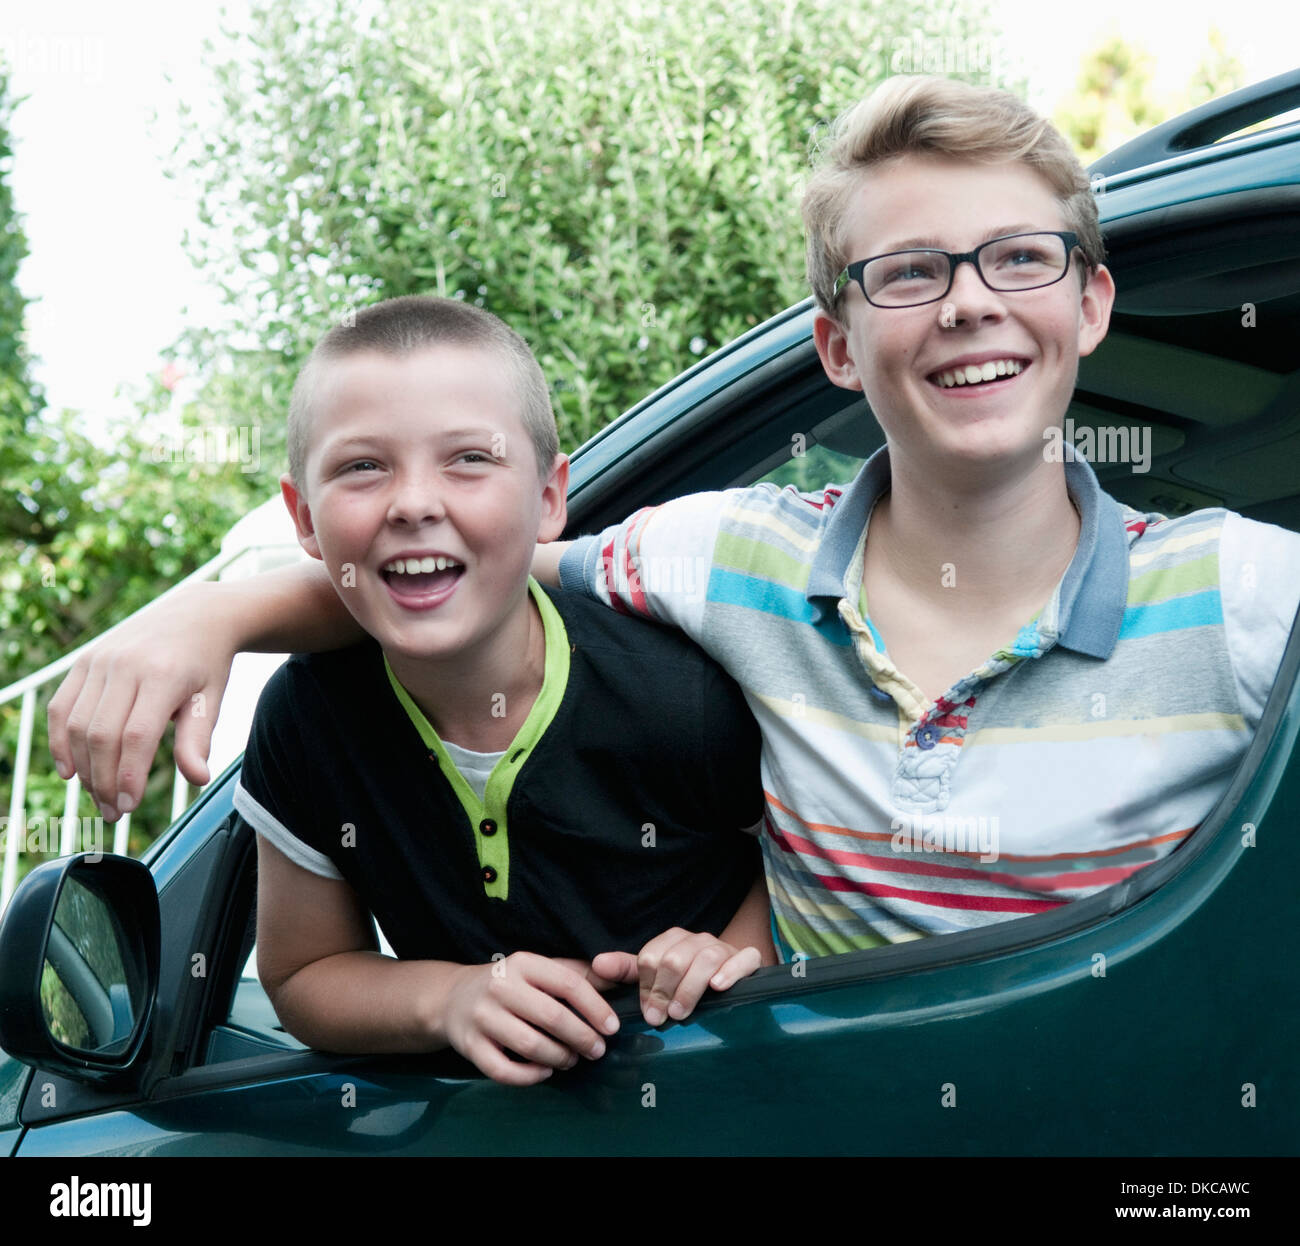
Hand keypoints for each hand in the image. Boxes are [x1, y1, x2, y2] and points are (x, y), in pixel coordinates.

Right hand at [47, 583, 236, 819]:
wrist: (195, 616)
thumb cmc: (206, 664)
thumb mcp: (212, 699)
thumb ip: (198, 739)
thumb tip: (197, 779)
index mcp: (163, 675)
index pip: (136, 737)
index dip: (128, 776)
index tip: (129, 807)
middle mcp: (126, 665)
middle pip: (102, 735)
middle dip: (103, 781)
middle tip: (113, 812)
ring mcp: (100, 661)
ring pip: (77, 725)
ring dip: (83, 768)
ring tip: (97, 796)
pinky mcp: (83, 661)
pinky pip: (60, 706)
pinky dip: (59, 741)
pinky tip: (70, 770)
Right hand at [438, 953, 621, 1085]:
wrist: (453, 998)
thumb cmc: (510, 985)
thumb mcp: (539, 969)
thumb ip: (576, 974)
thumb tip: (619, 980)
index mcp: (523, 963)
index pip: (568, 984)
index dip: (595, 1007)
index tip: (612, 1027)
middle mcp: (501, 987)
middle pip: (552, 1017)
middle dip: (582, 1038)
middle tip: (597, 1050)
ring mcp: (482, 1017)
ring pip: (530, 1045)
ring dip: (559, 1058)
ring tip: (572, 1060)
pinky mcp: (469, 1046)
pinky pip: (504, 1071)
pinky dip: (530, 1077)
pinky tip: (545, 1072)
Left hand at [591, 929, 762, 1026]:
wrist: (730, 985)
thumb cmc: (687, 984)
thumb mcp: (656, 979)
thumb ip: (627, 972)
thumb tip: (597, 965)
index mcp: (672, 941)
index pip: (651, 958)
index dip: (646, 987)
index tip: (646, 1011)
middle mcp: (697, 940)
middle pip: (675, 959)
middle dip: (664, 992)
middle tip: (660, 1018)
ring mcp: (723, 948)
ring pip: (705, 960)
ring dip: (690, 989)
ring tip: (681, 1014)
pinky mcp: (748, 958)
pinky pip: (743, 959)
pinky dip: (731, 972)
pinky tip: (719, 987)